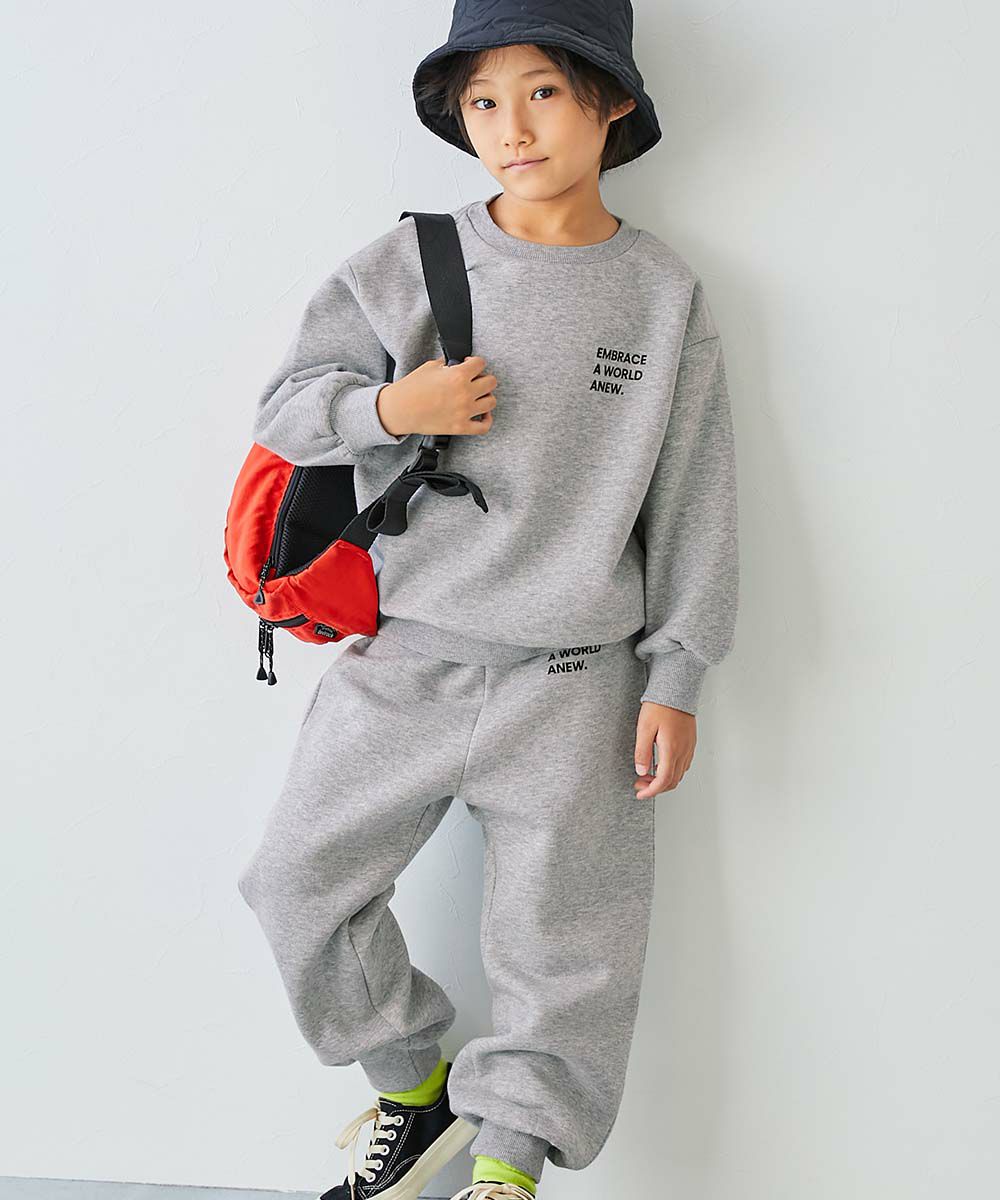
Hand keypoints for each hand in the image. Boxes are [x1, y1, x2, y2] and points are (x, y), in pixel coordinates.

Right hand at [376, 355, 497, 436]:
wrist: (399, 410)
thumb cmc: (411, 389)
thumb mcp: (430, 367)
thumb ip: (449, 365)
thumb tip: (457, 365)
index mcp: (458, 375)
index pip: (481, 363)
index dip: (475, 362)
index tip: (469, 364)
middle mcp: (464, 393)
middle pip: (491, 382)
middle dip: (483, 377)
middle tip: (475, 379)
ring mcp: (464, 412)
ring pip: (491, 402)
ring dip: (486, 396)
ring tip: (478, 395)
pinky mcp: (460, 427)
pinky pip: (484, 426)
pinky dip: (487, 420)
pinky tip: (483, 413)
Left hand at [634, 702, 695, 797]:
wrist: (677, 690)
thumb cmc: (660, 706)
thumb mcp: (644, 728)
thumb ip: (642, 751)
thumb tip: (640, 770)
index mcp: (672, 749)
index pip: (663, 780)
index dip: (651, 791)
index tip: (640, 793)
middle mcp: (683, 751)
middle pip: (672, 781)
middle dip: (655, 787)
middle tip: (640, 784)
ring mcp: (689, 747)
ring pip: (679, 774)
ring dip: (663, 780)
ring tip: (647, 775)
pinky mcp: (690, 742)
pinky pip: (683, 764)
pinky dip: (671, 771)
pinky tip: (660, 765)